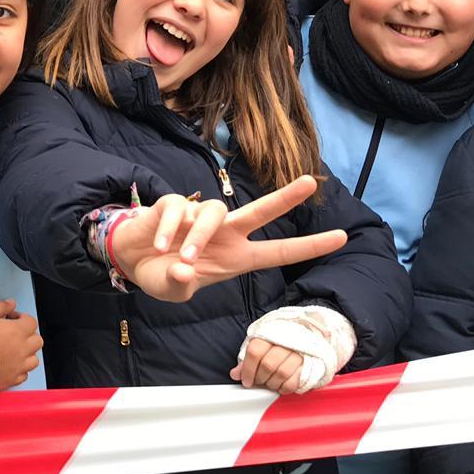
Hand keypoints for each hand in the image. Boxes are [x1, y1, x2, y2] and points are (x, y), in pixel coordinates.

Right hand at [0, 300, 42, 390]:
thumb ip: (0, 307)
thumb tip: (9, 304)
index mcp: (17, 332)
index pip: (31, 322)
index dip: (22, 318)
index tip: (11, 318)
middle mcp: (22, 349)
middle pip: (37, 340)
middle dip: (28, 335)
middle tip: (15, 333)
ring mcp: (18, 366)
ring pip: (34, 359)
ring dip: (27, 354)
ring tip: (15, 350)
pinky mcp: (11, 380)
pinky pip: (24, 375)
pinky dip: (20, 370)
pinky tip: (10, 365)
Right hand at [108, 177, 346, 301]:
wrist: (131, 259)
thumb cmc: (162, 276)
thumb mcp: (173, 290)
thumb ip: (179, 285)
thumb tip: (182, 269)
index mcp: (236, 258)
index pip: (278, 252)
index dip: (309, 246)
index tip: (342, 238)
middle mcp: (225, 234)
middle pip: (260, 211)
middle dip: (285, 198)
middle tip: (309, 182)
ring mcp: (200, 217)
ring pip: (213, 212)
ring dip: (199, 235)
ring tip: (184, 257)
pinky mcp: (175, 205)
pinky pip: (178, 210)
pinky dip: (168, 229)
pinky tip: (158, 245)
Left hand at [230, 337, 306, 391]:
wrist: (304, 334)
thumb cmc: (278, 342)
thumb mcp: (260, 346)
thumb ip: (247, 359)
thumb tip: (235, 374)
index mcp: (269, 335)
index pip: (255, 352)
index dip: (248, 370)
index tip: (246, 380)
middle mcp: (285, 342)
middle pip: (268, 365)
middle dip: (260, 378)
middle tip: (258, 381)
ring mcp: (299, 353)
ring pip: (281, 374)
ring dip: (272, 383)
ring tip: (270, 382)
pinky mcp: (309, 364)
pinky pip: (294, 381)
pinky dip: (285, 388)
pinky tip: (280, 385)